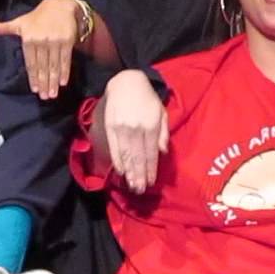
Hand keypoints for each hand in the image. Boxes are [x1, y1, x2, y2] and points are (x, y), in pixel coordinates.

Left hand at [0, 0, 79, 99]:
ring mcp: (55, 41)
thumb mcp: (20, 22)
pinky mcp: (67, 41)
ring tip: (52, 94)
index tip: (34, 90)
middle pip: (42, 66)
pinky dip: (65, 72)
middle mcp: (41, 41)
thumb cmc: (38, 17)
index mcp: (28, 38)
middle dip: (44, 83)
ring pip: (54, 65)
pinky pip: (65, 59)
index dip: (33, 77)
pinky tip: (63, 82)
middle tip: (44, 97)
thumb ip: (4, 27)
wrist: (60, 5)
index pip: (30, 63)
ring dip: (53, 81)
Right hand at [101, 70, 167, 193]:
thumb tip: (162, 152)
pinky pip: (115, 148)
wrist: (126, 82)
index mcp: (151, 125)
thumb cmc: (147, 99)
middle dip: (139, 175)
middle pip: (138, 157)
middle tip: (140, 190)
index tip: (151, 182)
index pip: (151, 153)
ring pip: (126, 155)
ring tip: (132, 186)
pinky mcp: (111, 127)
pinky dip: (118, 161)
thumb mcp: (162, 112)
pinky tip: (121, 171)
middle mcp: (137, 129)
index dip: (151, 169)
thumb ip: (163, 133)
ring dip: (129, 172)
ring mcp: (122, 128)